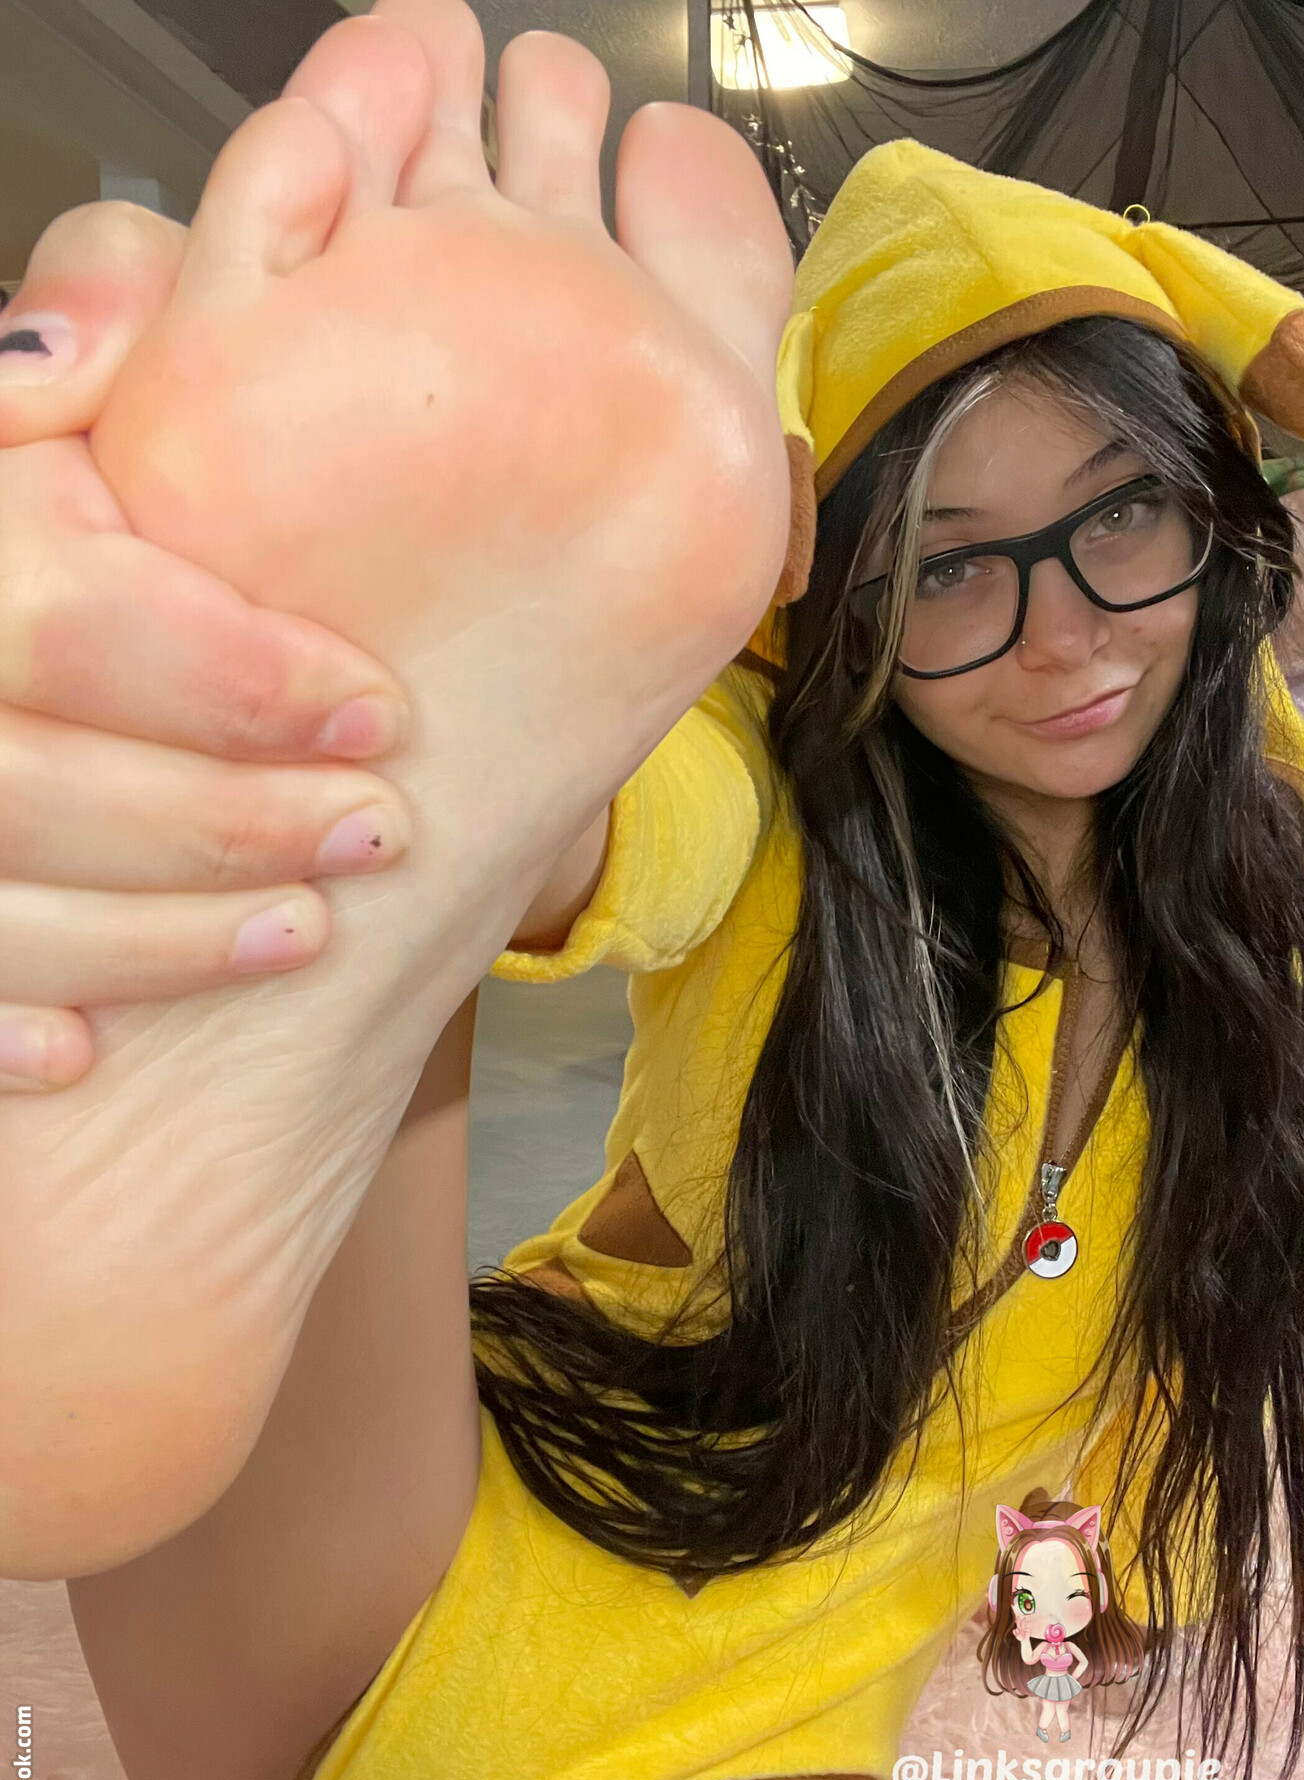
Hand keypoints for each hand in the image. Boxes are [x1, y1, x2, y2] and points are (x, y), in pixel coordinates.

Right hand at [0, 203, 414, 1089]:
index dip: (230, 679)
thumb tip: (58, 366)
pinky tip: (89, 1052)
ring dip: (155, 939)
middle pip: (25, 783)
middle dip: (218, 824)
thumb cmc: (99, 475)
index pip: (61, 622)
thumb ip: (101, 317)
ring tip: (312, 930)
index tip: (379, 710)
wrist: (88, 609)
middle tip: (380, 830)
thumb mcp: (106, 368)